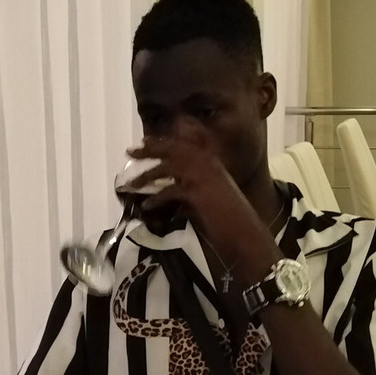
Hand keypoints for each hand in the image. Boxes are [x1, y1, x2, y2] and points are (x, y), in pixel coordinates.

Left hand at [127, 121, 266, 251]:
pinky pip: (169, 192)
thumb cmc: (230, 220)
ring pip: (167, 167)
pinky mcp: (196, 192)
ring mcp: (203, 176)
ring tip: (131, 184)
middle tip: (131, 150)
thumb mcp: (211, 198)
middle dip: (150, 149)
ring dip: (146, 175)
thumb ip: (192, 191)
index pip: (184, 144)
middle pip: (172, 149)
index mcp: (213, 162)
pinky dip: (155, 199)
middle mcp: (208, 164)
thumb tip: (172, 193)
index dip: (164, 142)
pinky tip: (146, 207)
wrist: (244, 234)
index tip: (146, 140)